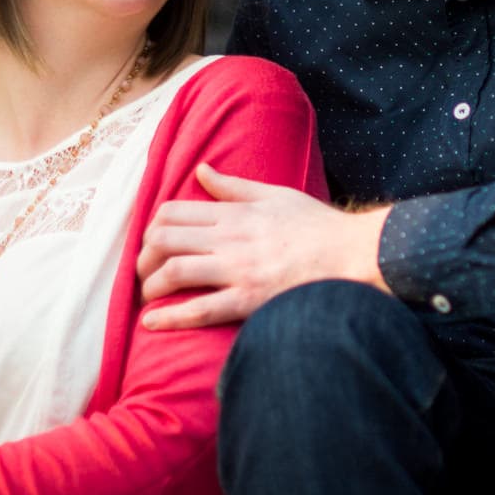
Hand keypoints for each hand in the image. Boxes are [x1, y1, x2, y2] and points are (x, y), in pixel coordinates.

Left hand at [138, 164, 390, 328]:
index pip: (171, 212)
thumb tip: (200, 170)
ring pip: (173, 272)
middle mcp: (229, 238)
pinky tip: (151, 324)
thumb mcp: (274, 194)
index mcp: (233, 212)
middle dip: (143, 258)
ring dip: (150, 286)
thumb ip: (232, 186)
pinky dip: (170, 318)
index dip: (151, 228)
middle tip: (144, 273)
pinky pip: (199, 310)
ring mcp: (237, 270)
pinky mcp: (248, 300)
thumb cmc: (315, 225)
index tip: (152, 243)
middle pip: (163, 240)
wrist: (351, 254)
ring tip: (148, 297)